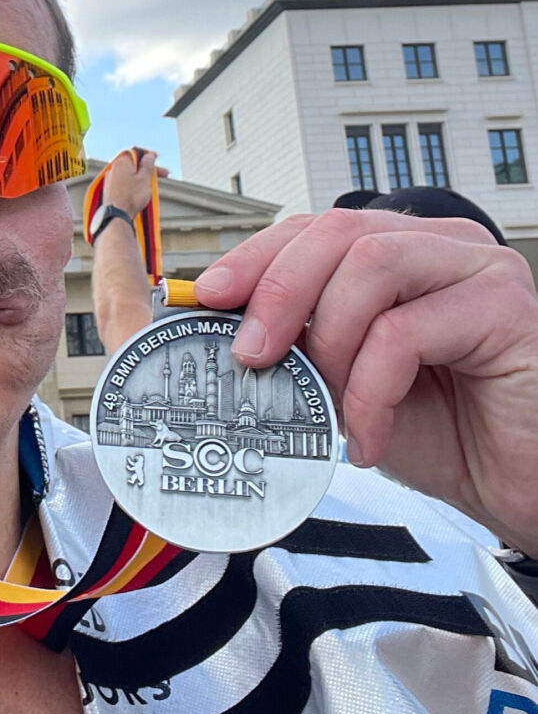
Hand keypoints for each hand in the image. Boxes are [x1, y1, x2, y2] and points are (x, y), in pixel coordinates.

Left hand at [102, 148, 162, 216]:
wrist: (116, 216)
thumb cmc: (131, 197)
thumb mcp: (145, 178)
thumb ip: (148, 164)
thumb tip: (149, 155)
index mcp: (121, 162)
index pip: (136, 152)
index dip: (148, 154)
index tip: (156, 158)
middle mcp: (113, 169)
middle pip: (133, 165)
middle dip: (148, 169)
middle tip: (162, 174)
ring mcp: (110, 180)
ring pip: (128, 175)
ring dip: (141, 178)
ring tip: (152, 185)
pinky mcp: (109, 191)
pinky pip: (123, 184)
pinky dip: (132, 185)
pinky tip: (140, 192)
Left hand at [194, 209, 537, 552]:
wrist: (517, 483)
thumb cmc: (438, 429)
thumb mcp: (346, 380)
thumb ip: (300, 344)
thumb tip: (226, 334)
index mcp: (396, 251)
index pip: (311, 230)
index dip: (253, 258)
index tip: (208, 297)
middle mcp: (438, 246)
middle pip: (336, 233)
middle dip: (277, 294)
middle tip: (251, 356)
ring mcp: (477, 267)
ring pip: (371, 267)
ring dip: (328, 342)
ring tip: (328, 405)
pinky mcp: (506, 306)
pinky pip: (405, 332)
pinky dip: (369, 391)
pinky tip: (369, 437)